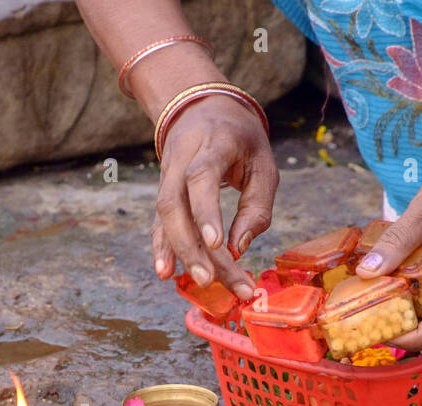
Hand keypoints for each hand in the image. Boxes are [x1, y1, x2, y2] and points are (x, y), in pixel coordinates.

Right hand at [152, 95, 277, 300]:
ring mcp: (167, 175)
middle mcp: (183, 158)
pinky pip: (159, 222)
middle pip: (177, 205)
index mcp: (214, 143)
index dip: (206, 211)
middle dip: (192, 247)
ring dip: (179, 253)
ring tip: (198, 282)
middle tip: (211, 280)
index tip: (218, 244)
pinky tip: (166, 273)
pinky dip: (162, 248)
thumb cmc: (240, 140)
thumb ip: (256, 206)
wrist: (202, 107)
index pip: (201, 177)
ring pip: (165, 216)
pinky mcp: (163, 191)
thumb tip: (239, 248)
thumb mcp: (263, 163)